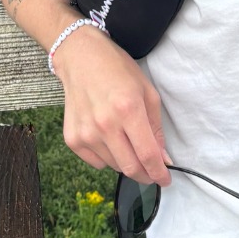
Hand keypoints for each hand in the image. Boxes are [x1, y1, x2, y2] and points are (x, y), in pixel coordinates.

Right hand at [53, 28, 171, 185]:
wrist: (81, 57)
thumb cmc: (118, 70)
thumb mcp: (147, 92)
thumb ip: (156, 128)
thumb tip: (163, 158)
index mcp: (128, 110)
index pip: (148, 155)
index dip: (160, 173)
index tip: (166, 179)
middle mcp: (105, 124)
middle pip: (130, 167)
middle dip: (146, 175)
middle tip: (152, 172)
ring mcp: (86, 133)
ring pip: (114, 167)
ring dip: (126, 163)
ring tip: (127, 142)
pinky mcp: (72, 139)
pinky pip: (96, 162)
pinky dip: (107, 158)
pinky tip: (108, 138)